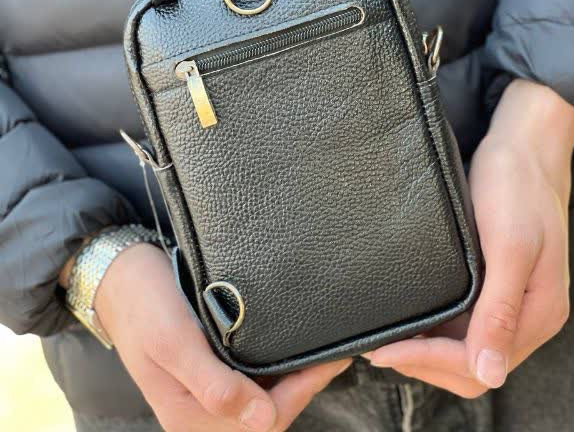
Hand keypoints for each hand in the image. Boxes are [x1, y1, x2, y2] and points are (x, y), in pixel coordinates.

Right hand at [94, 243, 350, 430]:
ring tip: (318, 351)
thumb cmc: (144, 304)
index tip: (328, 361)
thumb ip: (214, 386)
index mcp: (189, 415)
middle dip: (302, 388)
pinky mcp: (210, 368)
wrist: (121, 276)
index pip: (261, 421)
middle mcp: (200, 409)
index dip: (300, 393)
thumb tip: (262, 421)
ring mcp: (206, 389)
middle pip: (266, 414)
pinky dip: (276, 369)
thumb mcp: (174, 341)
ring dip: (292, 380)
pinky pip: (251, 379)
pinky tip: (290, 347)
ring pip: (261, 398)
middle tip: (332, 354)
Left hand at [364, 80, 573, 396]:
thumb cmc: (517, 188)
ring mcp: (510, 299)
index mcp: (538, 312)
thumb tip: (491, 372)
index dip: (429, 362)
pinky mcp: (495, 282)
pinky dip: (435, 328)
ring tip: (388, 337)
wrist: (523, 149)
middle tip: (379, 348)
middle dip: (424, 362)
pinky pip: (464, 321)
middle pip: (472, 366)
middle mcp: (526, 314)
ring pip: (465, 347)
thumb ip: (501, 311)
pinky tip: (410, 317)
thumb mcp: (510, 247)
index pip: (478, 365)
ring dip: (427, 349)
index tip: (386, 351)